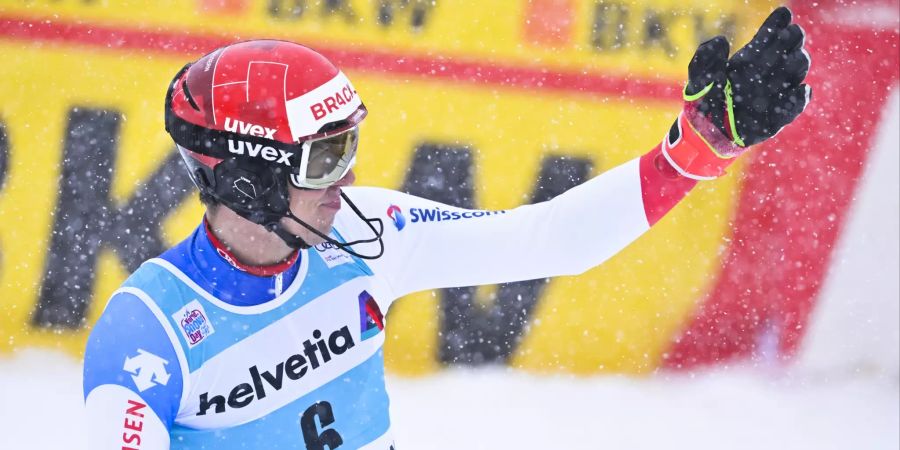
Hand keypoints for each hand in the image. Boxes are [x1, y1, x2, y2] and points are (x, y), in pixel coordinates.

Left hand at [685, 6, 811, 147]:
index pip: (771, 34)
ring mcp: (776, 91)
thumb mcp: (698, 77)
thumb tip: (721, 40)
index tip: (783, 14)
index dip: (779, 22)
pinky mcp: (778, 115)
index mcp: (750, 58)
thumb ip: (704, 57)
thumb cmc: (702, 101)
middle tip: (788, 36)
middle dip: (792, 39)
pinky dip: (799, 97)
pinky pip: (796, 104)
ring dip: (796, 63)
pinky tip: (800, 90)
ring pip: (798, 69)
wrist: (704, 133)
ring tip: (790, 61)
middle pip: (791, 47)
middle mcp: (767, 71)